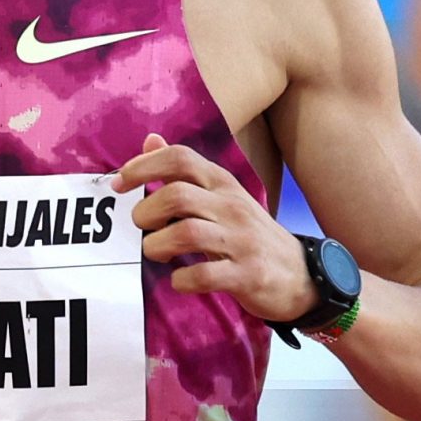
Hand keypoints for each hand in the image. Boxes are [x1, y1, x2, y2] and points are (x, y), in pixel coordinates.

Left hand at [117, 134, 314, 321]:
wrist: (301, 274)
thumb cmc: (249, 234)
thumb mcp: (221, 196)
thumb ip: (185, 171)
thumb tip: (150, 140)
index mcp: (223, 184)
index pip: (181, 158)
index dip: (143, 166)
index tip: (119, 184)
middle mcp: (232, 206)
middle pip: (177, 195)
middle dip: (146, 211)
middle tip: (142, 227)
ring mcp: (241, 240)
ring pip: (187, 232)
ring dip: (157, 245)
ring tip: (156, 252)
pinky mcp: (247, 274)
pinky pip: (205, 274)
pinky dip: (182, 280)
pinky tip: (179, 280)